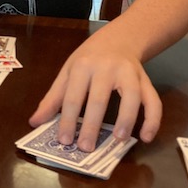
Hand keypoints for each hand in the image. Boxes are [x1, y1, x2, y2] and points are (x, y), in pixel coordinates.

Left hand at [28, 34, 160, 151]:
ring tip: (119, 141)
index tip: (63, 141)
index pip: (72, 97)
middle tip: (85, 148)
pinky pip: (154, 100)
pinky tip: (146, 138)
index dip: (67, 120)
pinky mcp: (146, 80)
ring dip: (127, 119)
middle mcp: (107, 68)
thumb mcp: (67, 72)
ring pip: (132, 97)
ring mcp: (129, 73)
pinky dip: (153, 119)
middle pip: (99, 99)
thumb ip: (53, 98)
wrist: (118, 39)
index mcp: (82, 66)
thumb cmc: (88, 59)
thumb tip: (34, 122)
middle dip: (91, 125)